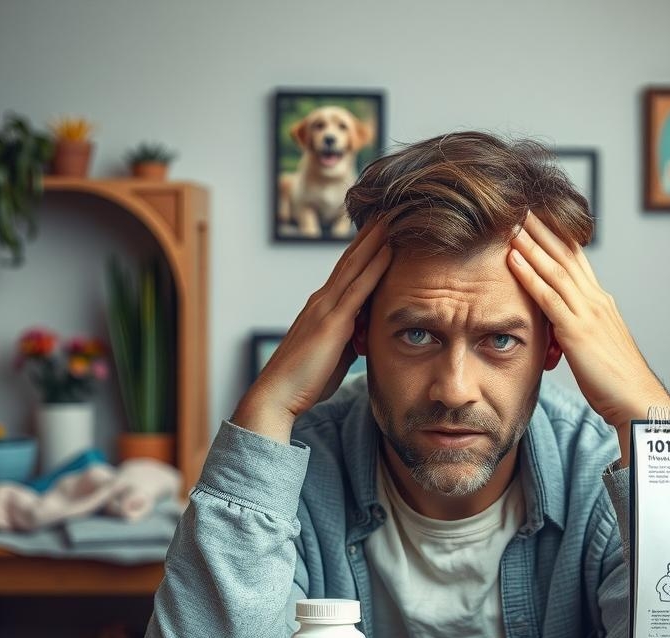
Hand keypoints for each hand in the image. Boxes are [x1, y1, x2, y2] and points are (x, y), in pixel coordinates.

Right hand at [233, 222, 390, 441]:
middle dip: (370, 234)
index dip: (363, 249)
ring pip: (355, 265)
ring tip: (392, 216)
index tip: (380, 229)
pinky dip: (375, 266)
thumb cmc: (305, 381)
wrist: (278, 396)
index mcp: (322, 308)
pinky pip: (358, 288)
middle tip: (388, 209)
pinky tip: (389, 249)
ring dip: (375, 239)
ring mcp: (326, 308)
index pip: (347, 271)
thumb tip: (366, 334)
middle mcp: (322, 301)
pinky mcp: (332, 323)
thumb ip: (350, 338)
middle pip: (350, 259)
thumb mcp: (335, 354)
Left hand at [507, 212, 669, 465]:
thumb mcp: (594, 344)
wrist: (637, 401)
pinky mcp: (578, 331)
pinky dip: (529, 275)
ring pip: (555, 268)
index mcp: (600, 301)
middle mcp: (596, 299)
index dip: (557, 234)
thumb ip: (577, 327)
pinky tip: (513, 259)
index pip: (577, 259)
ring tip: (511, 221)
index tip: (538, 214)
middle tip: (521, 204)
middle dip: (543, 228)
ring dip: (531, 243)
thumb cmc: (616, 380)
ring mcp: (588, 313)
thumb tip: (558, 324)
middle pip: (566, 254)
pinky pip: (548, 297)